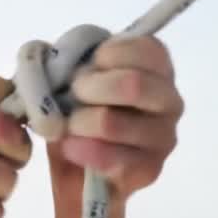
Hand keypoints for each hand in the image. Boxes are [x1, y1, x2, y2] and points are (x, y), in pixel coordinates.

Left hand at [48, 36, 181, 206]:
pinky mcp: (150, 169)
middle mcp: (170, 100)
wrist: (77, 167)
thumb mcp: (72, 76)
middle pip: (133, 84)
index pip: (144, 48)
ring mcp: (164, 136)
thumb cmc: (79, 108)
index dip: (105, 56)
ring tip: (68, 125)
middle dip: (89, 88)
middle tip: (72, 96)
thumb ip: (67, 60)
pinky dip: (80, 150)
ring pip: (111, 122)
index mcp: (157, 67)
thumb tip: (46, 55)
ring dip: (78, 122)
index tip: (85, 68)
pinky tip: (70, 147)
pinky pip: (109, 157)